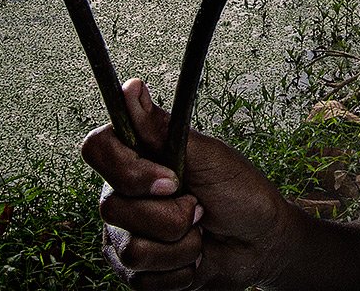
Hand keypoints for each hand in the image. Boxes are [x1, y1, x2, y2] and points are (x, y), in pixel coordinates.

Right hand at [83, 78, 297, 289]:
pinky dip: (180, 272)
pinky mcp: (137, 272)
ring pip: (132, 250)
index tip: (172, 179)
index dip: (129, 170)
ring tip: (199, 235)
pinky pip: (143, 280)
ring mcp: (126, 236)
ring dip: (180, 247)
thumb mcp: (207, 155)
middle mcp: (122, 195)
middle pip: (114, 208)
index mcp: (136, 158)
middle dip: (171, 216)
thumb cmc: (240, 192)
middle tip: (199, 208)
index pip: (97, 149)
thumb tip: (131, 87)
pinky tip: (194, 259)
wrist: (262, 243)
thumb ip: (162, 127)